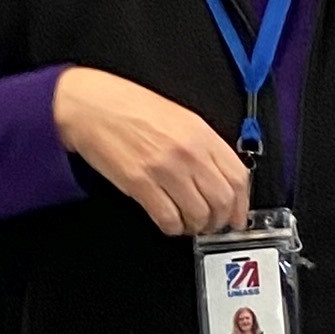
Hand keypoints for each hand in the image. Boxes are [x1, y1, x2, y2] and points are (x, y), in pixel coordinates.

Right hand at [51, 68, 249, 236]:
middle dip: (220, 221)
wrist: (92, 105)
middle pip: (222, 200)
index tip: (237, 215)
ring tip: (189, 225)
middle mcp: (188, 152)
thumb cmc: (131, 108)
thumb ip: (203, 145)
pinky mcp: (140, 183)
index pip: (238, 176)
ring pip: (198, 214)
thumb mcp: (179, 118)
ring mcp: (165, 169)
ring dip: (196, 226)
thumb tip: (220, 178)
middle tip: (213, 225)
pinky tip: (170, 224)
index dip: (242, 204)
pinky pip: (167, 218)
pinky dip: (173, 228)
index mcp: (201, 133)